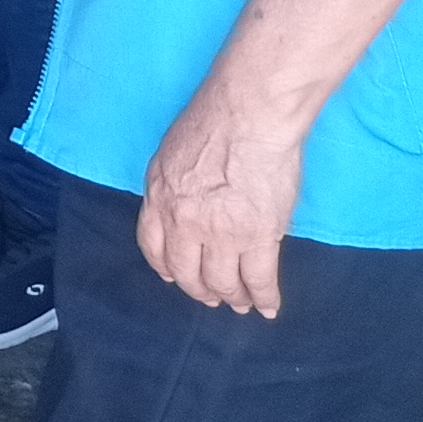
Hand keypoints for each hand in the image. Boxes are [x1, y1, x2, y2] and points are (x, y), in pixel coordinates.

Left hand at [137, 86, 304, 316]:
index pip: (154, 247)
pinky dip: (264, 298)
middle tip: (212, 298)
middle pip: (187, 271)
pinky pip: (260, 279)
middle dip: (200, 290)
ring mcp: (221, 233)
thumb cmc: (213, 121)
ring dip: (233, 297)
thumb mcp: (171, 153)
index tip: (174, 277)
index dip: (166, 267)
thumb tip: (179, 205)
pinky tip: (269, 307)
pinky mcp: (259, 237)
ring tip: (241, 303)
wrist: (248, 114)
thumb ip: (171, 185)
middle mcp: (184, 222)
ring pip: (223, 282)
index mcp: (159, 197)